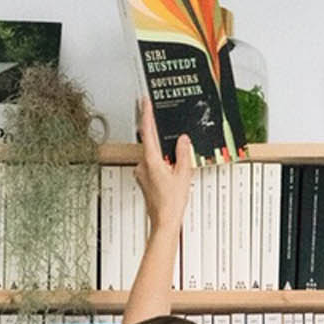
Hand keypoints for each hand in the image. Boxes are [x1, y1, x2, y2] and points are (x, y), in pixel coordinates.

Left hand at [134, 95, 193, 231]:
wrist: (164, 222)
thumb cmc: (170, 203)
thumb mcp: (183, 174)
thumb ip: (182, 153)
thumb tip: (182, 140)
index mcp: (151, 160)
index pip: (147, 131)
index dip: (146, 114)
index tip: (145, 101)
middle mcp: (142, 165)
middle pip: (150, 144)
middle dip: (161, 140)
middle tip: (170, 136)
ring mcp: (141, 174)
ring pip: (152, 156)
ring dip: (163, 156)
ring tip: (175, 166)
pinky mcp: (144, 181)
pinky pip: (152, 166)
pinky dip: (161, 165)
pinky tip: (171, 173)